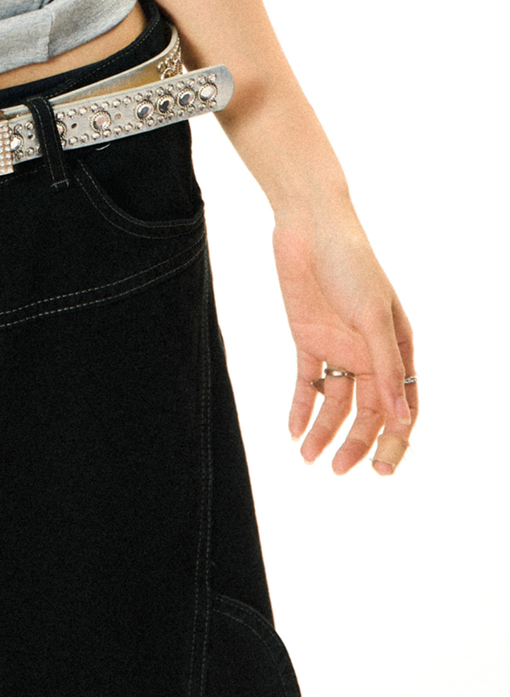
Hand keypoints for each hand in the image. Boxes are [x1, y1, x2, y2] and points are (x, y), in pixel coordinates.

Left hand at [272, 208, 416, 475]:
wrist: (309, 226)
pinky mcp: (308, 339)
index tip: (381, 471)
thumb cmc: (352, 263)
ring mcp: (338, 347)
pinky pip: (306, 382)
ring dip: (323, 431)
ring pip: (335, 403)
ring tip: (308, 458)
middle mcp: (370, 354)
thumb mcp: (372, 316)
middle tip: (338, 469)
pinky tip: (292, 432)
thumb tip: (402, 422)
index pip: (402, 408)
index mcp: (398, 350)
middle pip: (367, 412)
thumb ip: (385, 368)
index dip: (394, 441)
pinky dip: (300, 407)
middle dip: (356, 444)